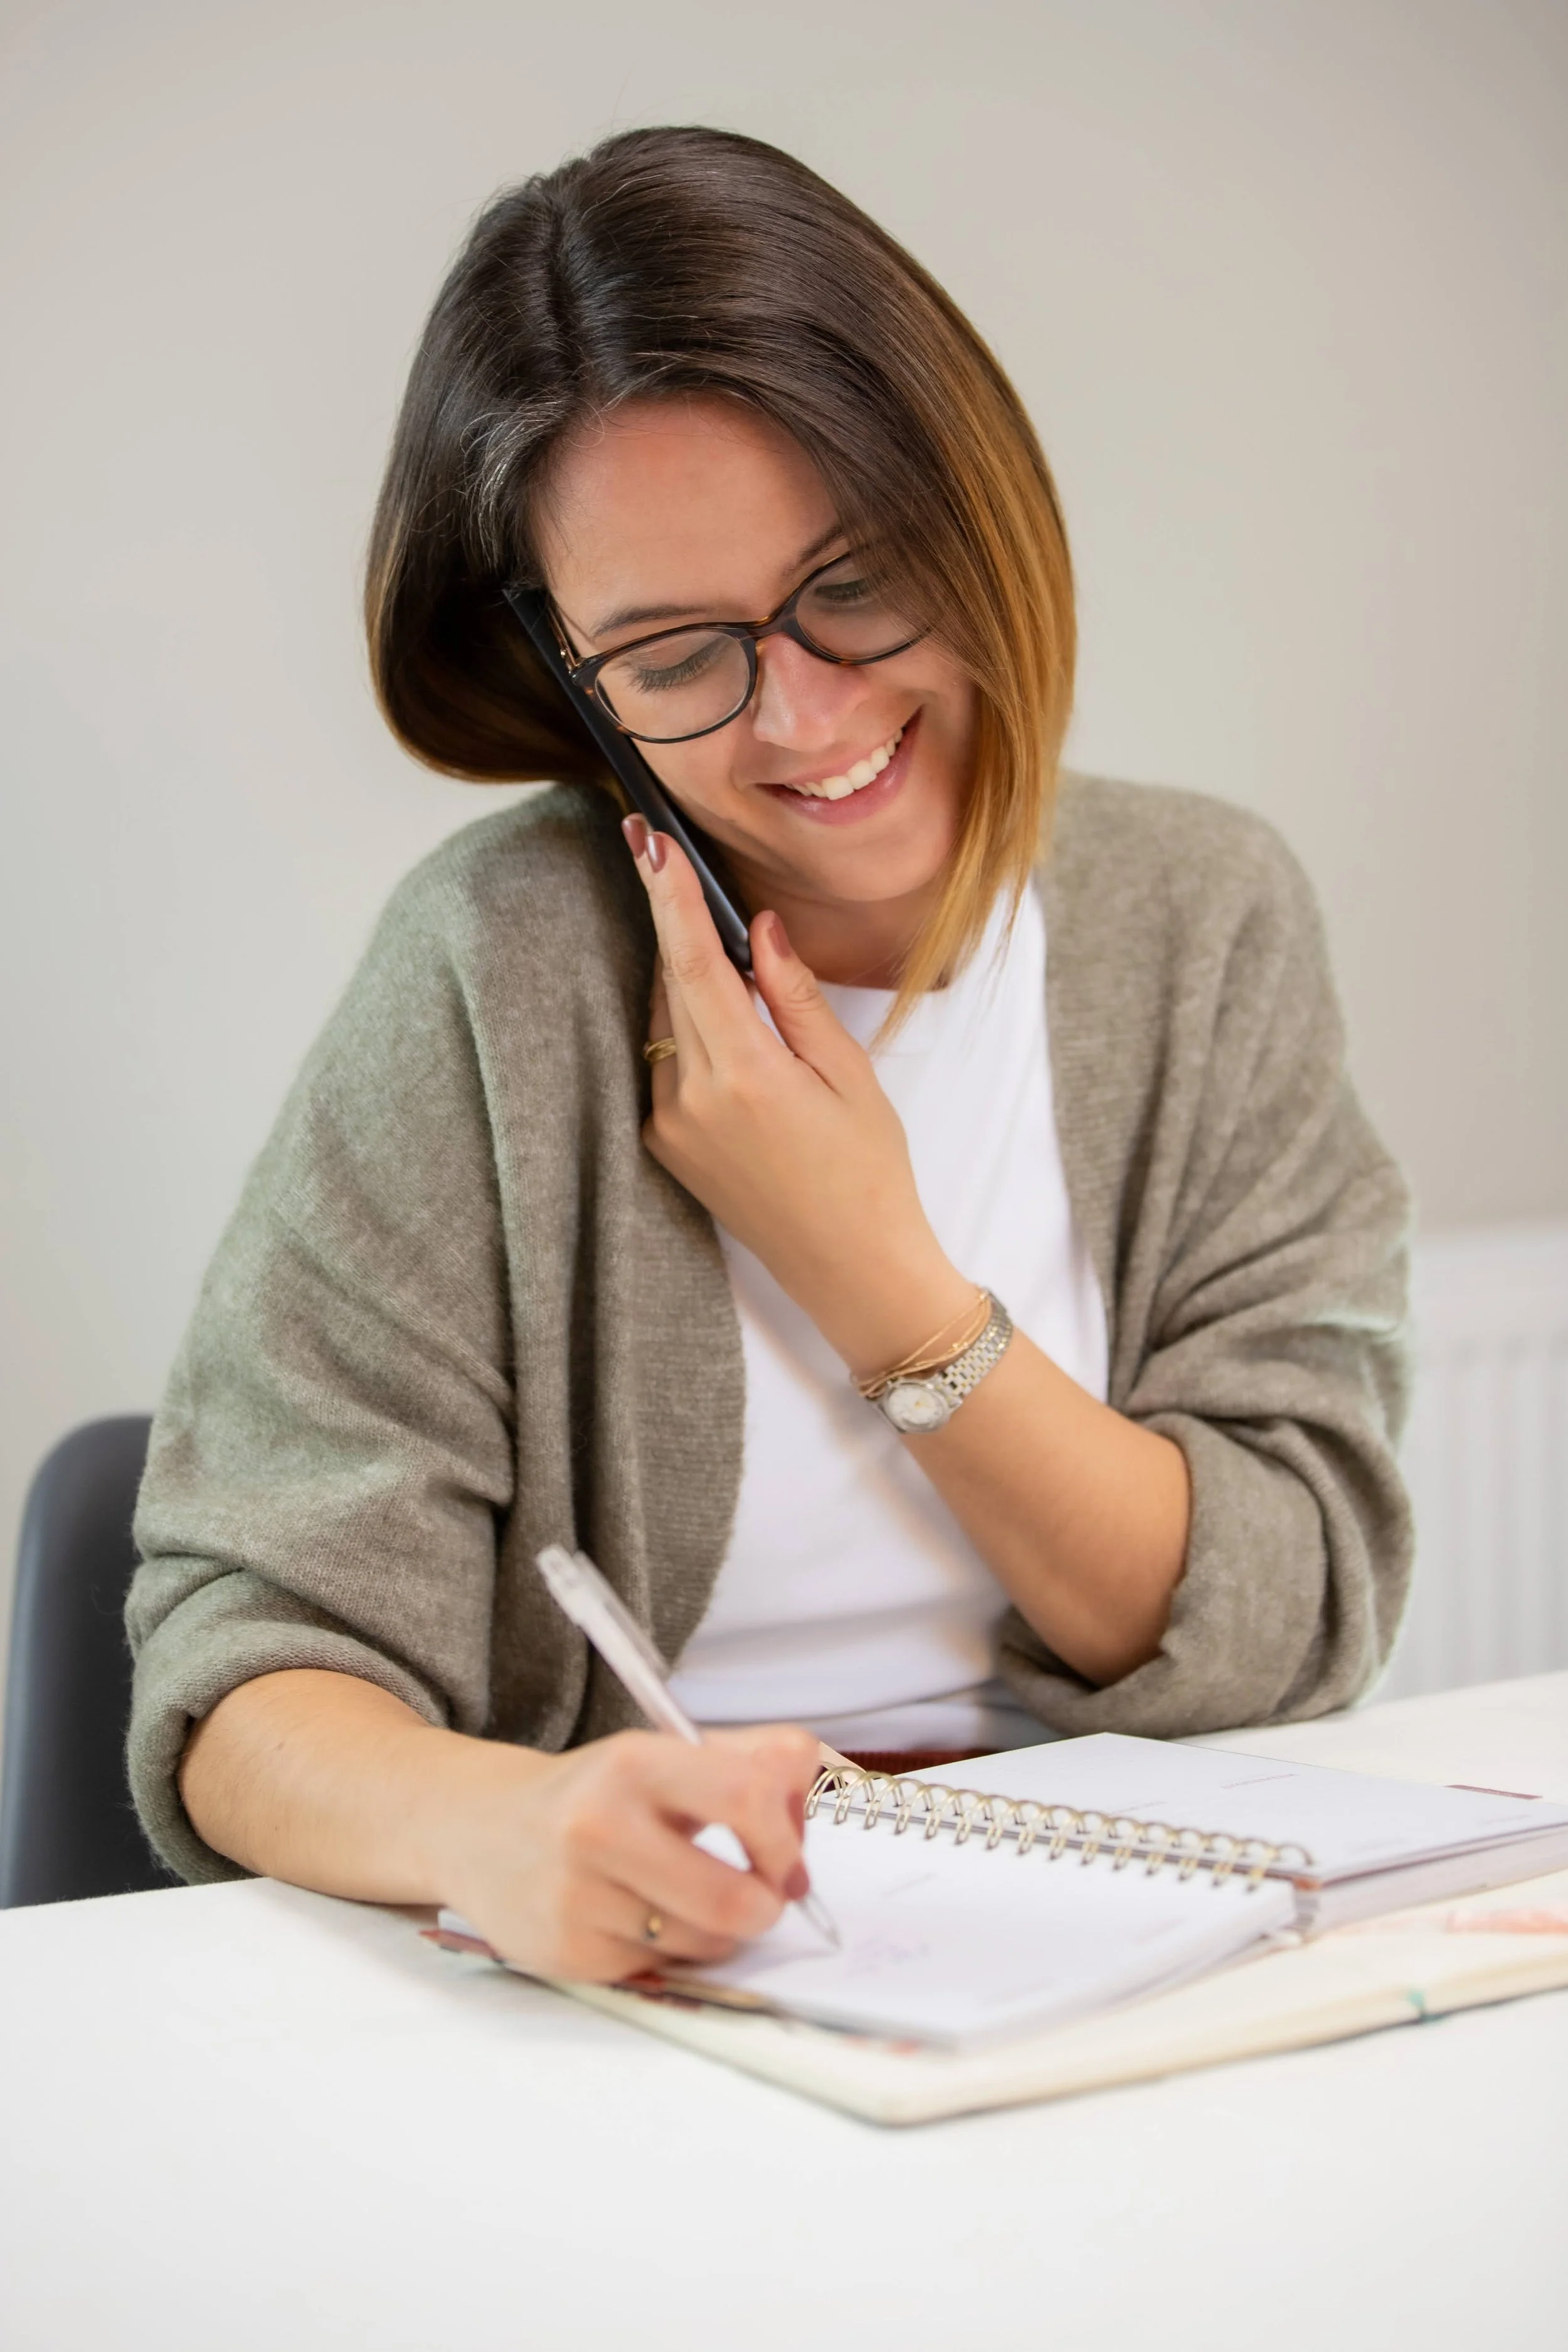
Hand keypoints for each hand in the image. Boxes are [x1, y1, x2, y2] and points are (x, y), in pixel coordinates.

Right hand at [429, 1724, 821, 1982]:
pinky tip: (638, 1919)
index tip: (789, 1860)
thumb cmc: (594, 1793)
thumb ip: (752, 1758)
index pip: (748, 1798)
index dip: (787, 1840)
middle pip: (737, 1901)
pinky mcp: (567, 1953)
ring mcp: (579, 1897)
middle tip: (761, 1898)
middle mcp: (600, 1827)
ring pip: (704, 1944)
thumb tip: (825, 1777)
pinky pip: (661, 1969)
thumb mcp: (664, 1754)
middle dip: (766, 1908)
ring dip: (719, 1933)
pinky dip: (669, 1952)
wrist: (481, 1829)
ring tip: (689, 1900)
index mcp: (635, 1763)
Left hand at [627, 820, 974, 1375]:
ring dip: (677, 969)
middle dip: (665, 915)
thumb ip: (796, 996)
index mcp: (746, 1076)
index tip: (649, 842)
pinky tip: (711, 1005)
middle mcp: (692, 1099)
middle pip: (669, 981)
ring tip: (694, 922)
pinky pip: (662, 1058)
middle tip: (653, 848)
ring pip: (662, 1019)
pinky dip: (682, 1021)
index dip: (670, 896)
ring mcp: (670, 1125)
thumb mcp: (848, 1074)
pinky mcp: (664, 1144)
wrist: (850, 1268)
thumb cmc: (867, 1171)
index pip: (694, 964)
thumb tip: (759, 930)